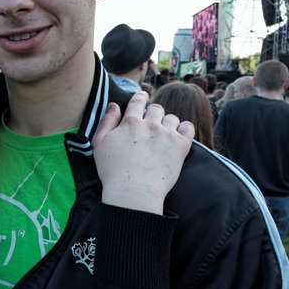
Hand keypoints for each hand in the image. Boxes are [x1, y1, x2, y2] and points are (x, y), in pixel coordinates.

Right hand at [92, 91, 194, 214]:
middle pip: (156, 108)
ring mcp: (166, 134)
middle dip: (154, 113)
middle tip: (151, 123)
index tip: (142, 97)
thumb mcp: (100, 144)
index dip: (140, 98)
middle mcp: (149, 124)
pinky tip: (179, 135)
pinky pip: (188, 128)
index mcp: (130, 122)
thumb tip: (114, 105)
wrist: (133, 191)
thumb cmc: (112, 171)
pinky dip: (185, 129)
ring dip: (168, 123)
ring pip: (172, 118)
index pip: (137, 101)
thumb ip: (107, 121)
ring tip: (163, 133)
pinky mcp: (180, 146)